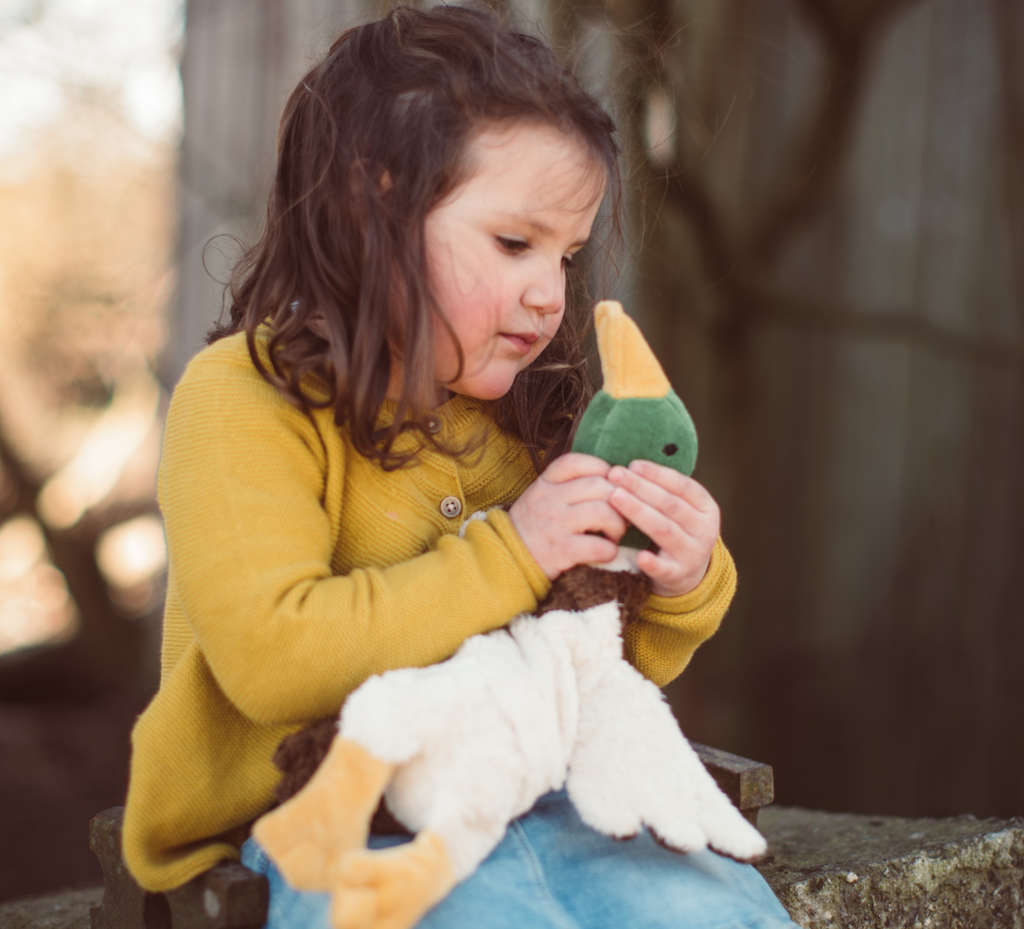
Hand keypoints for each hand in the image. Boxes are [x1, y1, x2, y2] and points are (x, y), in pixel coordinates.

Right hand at [509, 453, 626, 579]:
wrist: (506, 560)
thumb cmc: (533, 527)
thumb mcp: (540, 496)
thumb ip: (566, 484)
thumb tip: (610, 478)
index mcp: (544, 483)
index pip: (576, 462)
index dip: (600, 468)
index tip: (609, 483)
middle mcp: (549, 500)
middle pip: (598, 485)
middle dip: (619, 499)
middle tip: (621, 513)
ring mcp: (555, 525)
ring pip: (603, 512)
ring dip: (618, 524)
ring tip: (615, 533)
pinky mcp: (560, 551)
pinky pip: (597, 545)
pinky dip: (609, 550)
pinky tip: (606, 552)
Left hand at [606, 460, 719, 597]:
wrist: (686, 574)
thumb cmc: (675, 531)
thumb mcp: (679, 510)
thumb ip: (662, 490)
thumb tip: (629, 466)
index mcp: (707, 508)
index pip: (682, 485)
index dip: (657, 473)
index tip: (632, 464)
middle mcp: (705, 530)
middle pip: (669, 504)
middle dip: (640, 487)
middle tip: (615, 475)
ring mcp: (693, 554)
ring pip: (664, 530)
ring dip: (638, 512)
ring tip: (615, 497)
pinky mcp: (679, 576)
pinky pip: (664, 568)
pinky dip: (652, 563)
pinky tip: (639, 556)